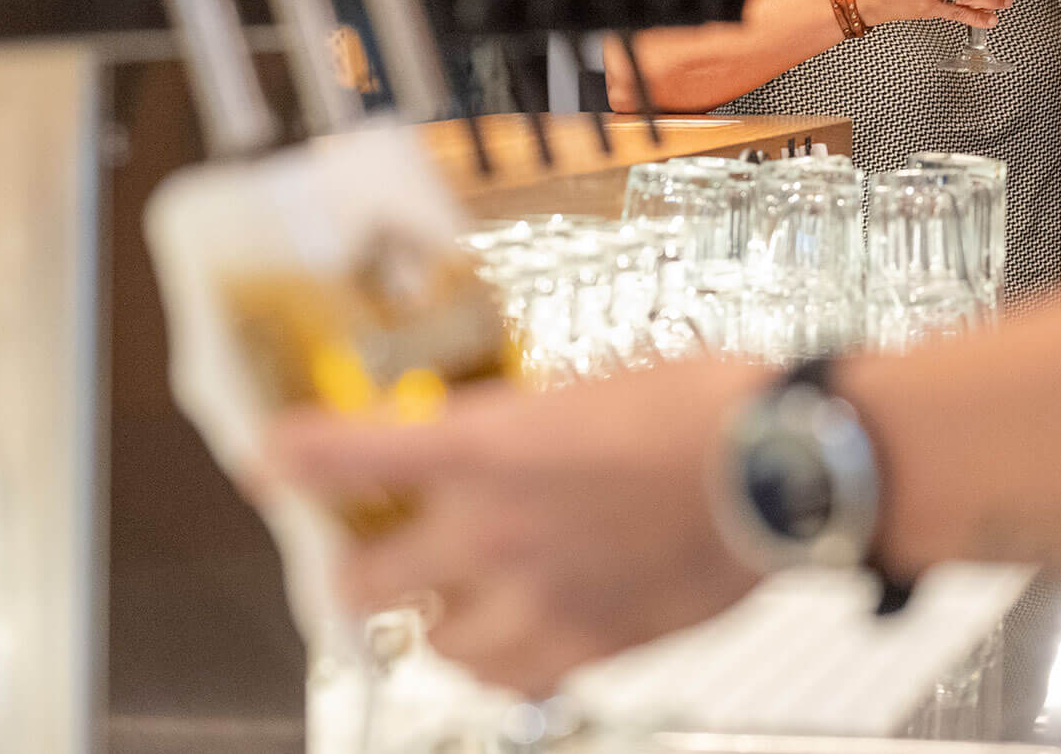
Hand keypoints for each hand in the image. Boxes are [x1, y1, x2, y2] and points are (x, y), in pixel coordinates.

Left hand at [270, 362, 765, 696]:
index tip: (275, 456)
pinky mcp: (592, 646)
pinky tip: (521, 636)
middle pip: (364, 581)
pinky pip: (515, 680)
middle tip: (368, 548)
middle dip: (355, 565)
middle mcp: (495, 534)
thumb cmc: (711, 408)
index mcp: (490, 450)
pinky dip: (504, 662)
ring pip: (436, 646)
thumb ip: (529, 422)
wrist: (785, 466)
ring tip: (451, 601)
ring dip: (433, 620)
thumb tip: (500, 436)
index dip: (291, 459)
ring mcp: (540, 600)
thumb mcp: (597, 382)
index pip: (343, 456)